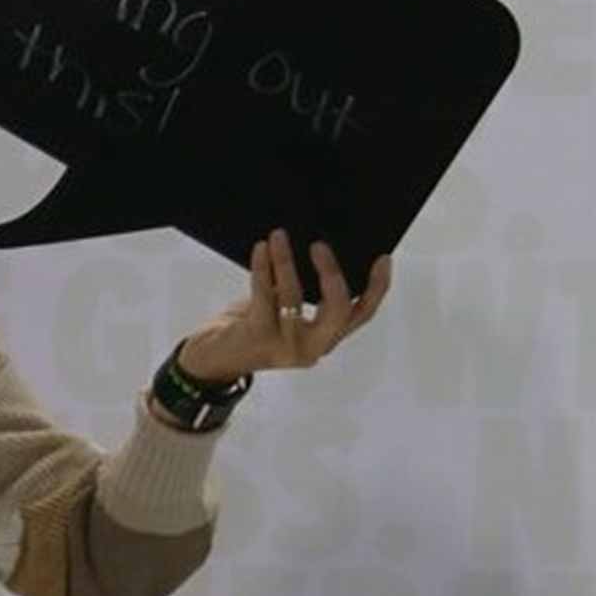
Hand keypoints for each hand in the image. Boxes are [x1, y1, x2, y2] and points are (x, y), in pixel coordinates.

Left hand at [174, 230, 390, 383]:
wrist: (212, 359)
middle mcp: (312, 347)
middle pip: (339, 310)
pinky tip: (261, 249)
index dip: (377, 288)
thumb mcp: (283, 310)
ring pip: (295, 297)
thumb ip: (301, 291)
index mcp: (325, 337)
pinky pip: (265, 295)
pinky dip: (263, 268)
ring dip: (285, 261)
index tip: (383, 258)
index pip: (361, 314)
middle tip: (320, 245)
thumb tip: (315, 247)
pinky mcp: (260, 337)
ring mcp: (287, 346)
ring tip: (278, 236)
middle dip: (332, 274)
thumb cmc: (251, 328)